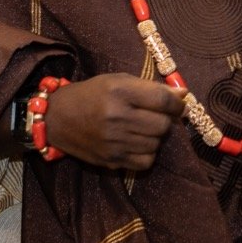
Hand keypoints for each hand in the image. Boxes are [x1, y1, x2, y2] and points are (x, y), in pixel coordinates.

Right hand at [43, 73, 184, 169]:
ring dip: (156, 136)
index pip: (163, 100)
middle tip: (155, 115)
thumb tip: (184, 95)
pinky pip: (146, 161)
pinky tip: (137, 143)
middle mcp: (117, 117)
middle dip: (165, 120)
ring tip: (142, 128)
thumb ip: (150, 88)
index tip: (179, 104)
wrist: (58, 118)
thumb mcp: (118, 81)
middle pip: (162, 124)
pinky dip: (147, 153)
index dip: (178, 103)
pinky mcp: (111, 160)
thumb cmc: (92, 94)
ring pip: (156, 143)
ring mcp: (114, 141)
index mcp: (119, 91)